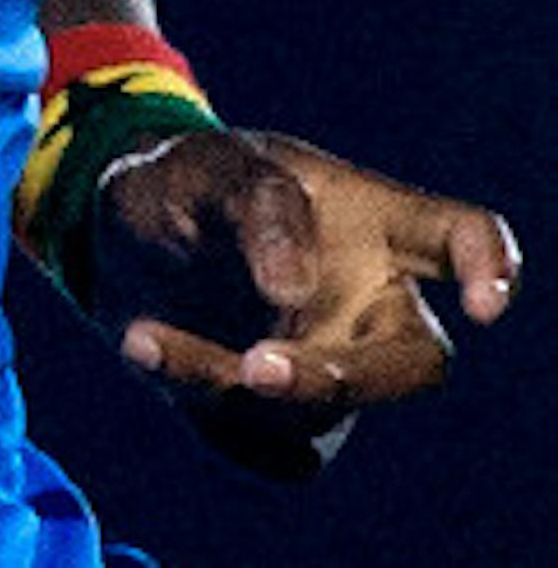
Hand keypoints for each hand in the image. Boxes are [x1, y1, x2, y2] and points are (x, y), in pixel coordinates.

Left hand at [95, 128, 519, 480]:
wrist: (117, 232)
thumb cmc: (189, 182)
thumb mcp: (212, 165)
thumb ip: (261, 207)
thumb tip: (293, 293)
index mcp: (376, 224)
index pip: (462, 237)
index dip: (492, 268)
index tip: (479, 302)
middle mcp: (369, 304)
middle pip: (415, 361)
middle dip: (345, 378)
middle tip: (257, 368)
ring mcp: (330, 366)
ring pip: (321, 412)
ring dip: (230, 382)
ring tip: (146, 334)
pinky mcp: (278, 420)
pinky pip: (265, 444)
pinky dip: (202, 403)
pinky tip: (147, 346)